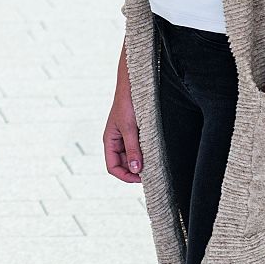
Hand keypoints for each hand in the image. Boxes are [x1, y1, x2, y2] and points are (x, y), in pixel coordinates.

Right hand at [103, 54, 142, 182]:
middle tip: (151, 171)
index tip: (141, 178)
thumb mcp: (129, 128)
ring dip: (141, 161)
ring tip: (153, 161)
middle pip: (124, 165)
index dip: (126, 176)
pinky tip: (154, 151)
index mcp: (109, 141)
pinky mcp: (136, 133)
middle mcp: (117, 142)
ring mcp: (126, 138)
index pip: (113, 167)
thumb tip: (137, 169)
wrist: (133, 85)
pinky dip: (146, 153)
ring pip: (132, 158)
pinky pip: (139, 149)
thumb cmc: (127, 104)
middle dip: (135, 170)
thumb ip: (132, 149)